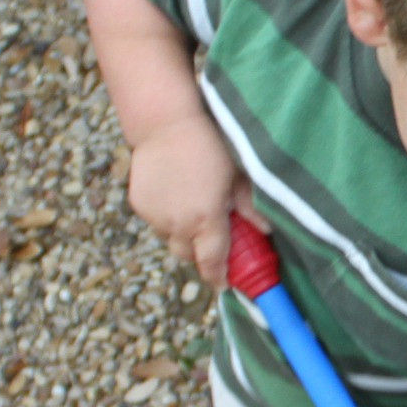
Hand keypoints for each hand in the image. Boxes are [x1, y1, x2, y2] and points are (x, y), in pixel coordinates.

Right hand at [125, 113, 263, 286]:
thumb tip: (267, 232)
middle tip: (214, 241)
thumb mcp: (238, 178)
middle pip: (189, 256)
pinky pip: (157, 222)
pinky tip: (177, 196)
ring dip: (184, 235)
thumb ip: (252, 209)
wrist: (165, 122)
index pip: (212, 263)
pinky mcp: (139, 204)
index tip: (225, 284)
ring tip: (195, 210)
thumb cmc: (210, 147)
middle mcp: (177, 224)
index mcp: (206, 221)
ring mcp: (155, 215)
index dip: (218, 277)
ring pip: (171, 239)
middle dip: (201, 254)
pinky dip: (168, 219)